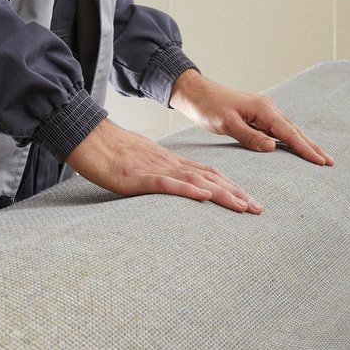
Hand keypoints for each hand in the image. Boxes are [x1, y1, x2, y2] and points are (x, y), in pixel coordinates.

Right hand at [65, 119, 261, 212]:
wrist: (91, 139)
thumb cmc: (115, 154)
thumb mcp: (145, 166)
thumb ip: (164, 178)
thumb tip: (180, 191)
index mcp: (174, 163)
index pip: (211, 174)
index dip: (233, 187)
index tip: (251, 201)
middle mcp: (172, 165)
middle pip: (211, 178)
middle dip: (237, 194)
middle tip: (259, 209)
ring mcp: (157, 170)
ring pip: (196, 182)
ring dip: (222, 194)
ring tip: (243, 206)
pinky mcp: (140, 177)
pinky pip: (167, 184)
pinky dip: (188, 190)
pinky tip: (204, 197)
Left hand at [169, 71, 332, 166]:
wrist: (197, 93)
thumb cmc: (209, 107)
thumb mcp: (227, 124)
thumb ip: (250, 136)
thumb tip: (273, 148)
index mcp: (263, 110)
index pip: (289, 133)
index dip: (305, 148)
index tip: (320, 161)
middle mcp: (268, 109)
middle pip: (295, 131)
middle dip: (312, 147)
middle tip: (329, 162)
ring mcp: (264, 112)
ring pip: (289, 131)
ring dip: (304, 143)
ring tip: (319, 157)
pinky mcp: (258, 116)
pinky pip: (279, 130)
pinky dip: (291, 140)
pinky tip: (296, 147)